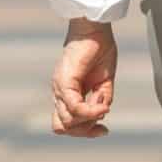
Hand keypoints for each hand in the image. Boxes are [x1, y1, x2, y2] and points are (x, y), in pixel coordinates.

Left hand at [50, 20, 116, 136]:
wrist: (94, 30)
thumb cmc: (99, 51)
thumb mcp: (103, 83)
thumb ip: (99, 100)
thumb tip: (100, 116)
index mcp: (66, 94)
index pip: (64, 124)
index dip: (82, 131)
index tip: (103, 129)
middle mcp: (58, 93)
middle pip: (63, 128)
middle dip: (85, 131)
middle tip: (102, 126)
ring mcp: (59, 88)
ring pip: (67, 121)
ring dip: (88, 121)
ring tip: (102, 107)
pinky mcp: (64, 82)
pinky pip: (74, 107)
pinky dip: (90, 111)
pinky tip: (102, 105)